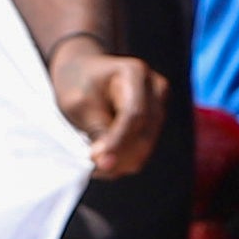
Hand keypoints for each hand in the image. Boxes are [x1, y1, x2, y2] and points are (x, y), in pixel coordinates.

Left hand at [52, 45, 168, 180]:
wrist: (84, 70)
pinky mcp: (156, 119)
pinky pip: (145, 147)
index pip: (134, 114)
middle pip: (146, 132)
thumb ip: (96, 129)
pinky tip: (106, 157)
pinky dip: (125, 158)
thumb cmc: (78, 83)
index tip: (97, 160)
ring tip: (95, 163)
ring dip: (122, 160)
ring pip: (147, 144)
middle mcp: (155, 87)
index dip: (118, 141)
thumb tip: (108, 163)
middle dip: (120, 156)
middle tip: (93, 168)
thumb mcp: (79, 104)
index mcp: (135, 73)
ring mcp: (160, 104)